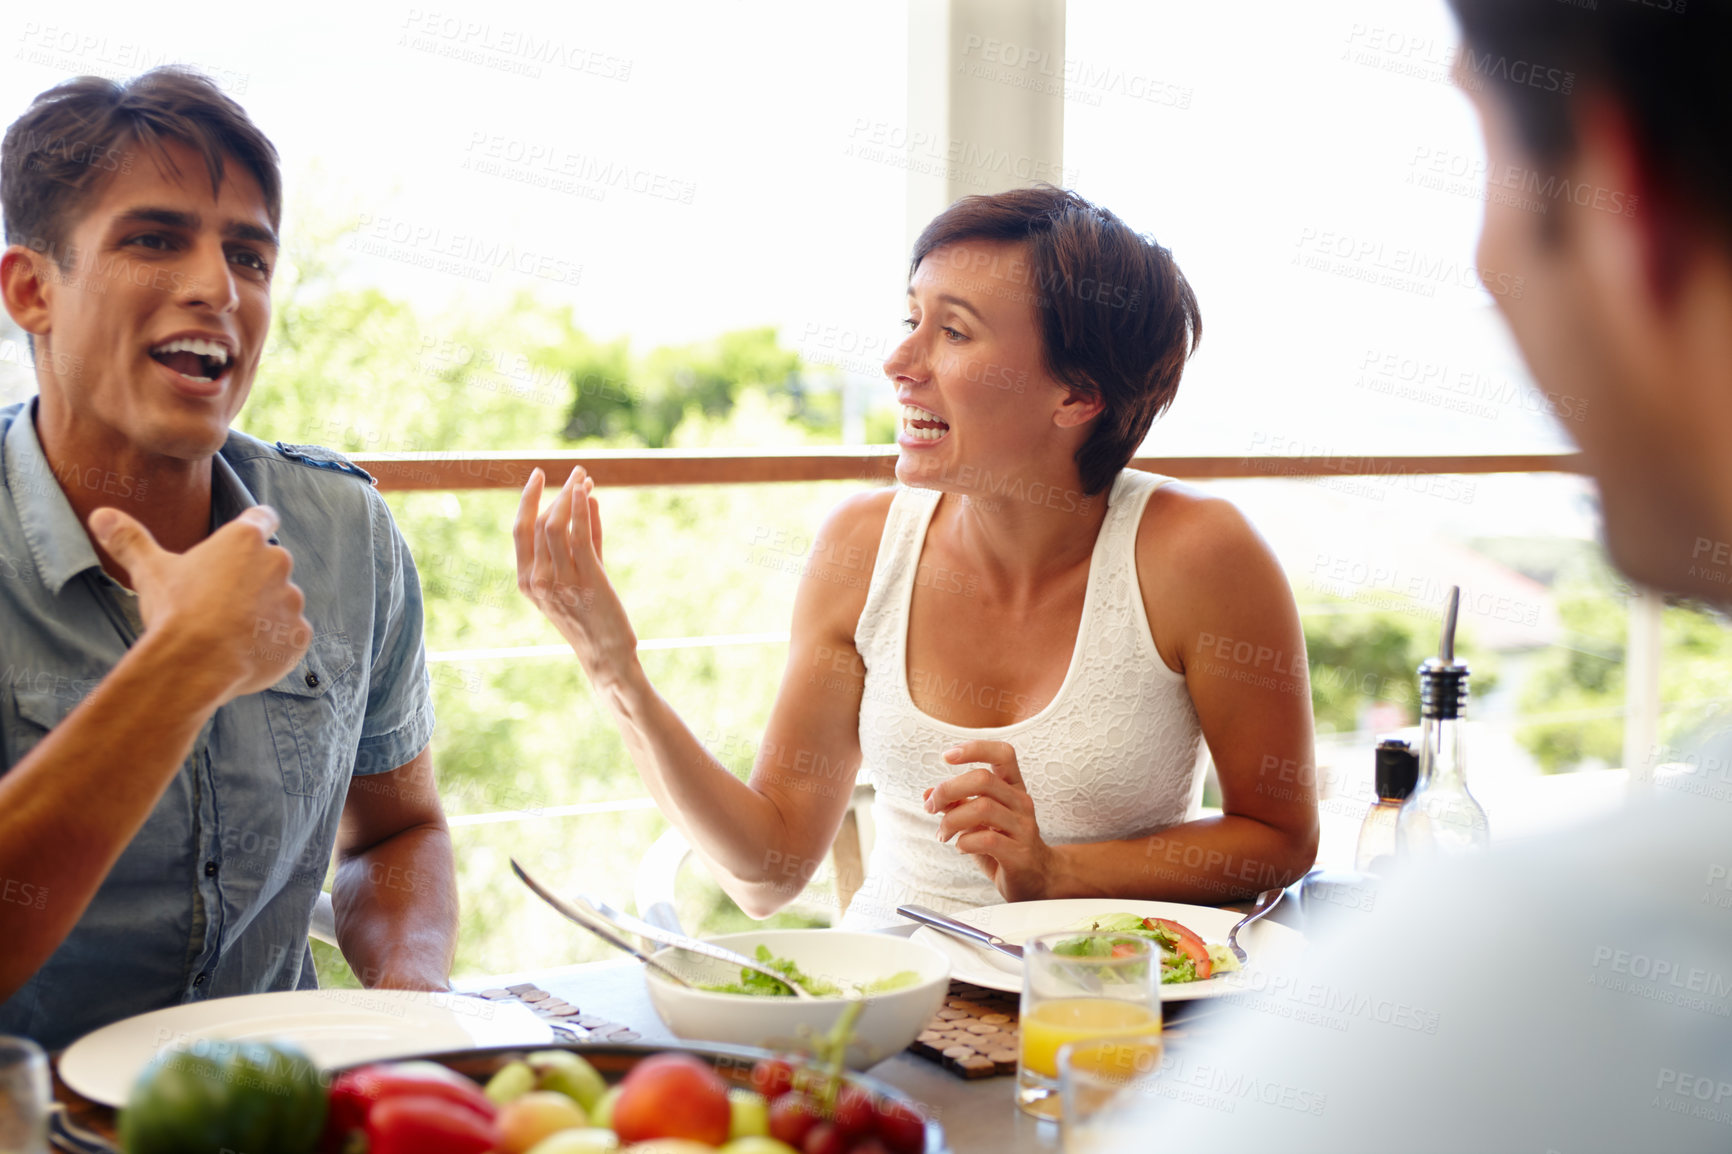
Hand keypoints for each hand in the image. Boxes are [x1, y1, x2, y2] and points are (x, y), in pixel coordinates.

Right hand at [88, 505, 308, 703]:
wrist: (196, 664)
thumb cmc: (175, 611)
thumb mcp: (149, 571)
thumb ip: (130, 540)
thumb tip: (101, 515)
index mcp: (245, 540)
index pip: (263, 518)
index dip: (257, 525)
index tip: (253, 531)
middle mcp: (277, 564)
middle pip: (270, 566)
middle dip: (252, 580)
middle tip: (221, 602)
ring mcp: (292, 601)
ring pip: (282, 602)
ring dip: (264, 612)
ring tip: (229, 632)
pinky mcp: (299, 635)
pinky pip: (289, 636)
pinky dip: (274, 643)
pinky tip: (245, 653)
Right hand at [512, 466, 637, 680]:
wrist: (607, 654)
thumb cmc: (593, 616)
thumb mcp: (581, 575)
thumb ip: (584, 538)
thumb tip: (587, 498)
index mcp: (526, 582)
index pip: (520, 531)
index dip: (528, 499)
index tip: (539, 476)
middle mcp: (537, 581)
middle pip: (539, 523)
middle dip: (556, 492)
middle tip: (576, 472)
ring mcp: (560, 582)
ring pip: (557, 525)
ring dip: (571, 495)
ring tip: (584, 477)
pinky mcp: (587, 581)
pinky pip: (579, 536)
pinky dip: (581, 508)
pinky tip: (587, 491)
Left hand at [924, 740, 1052, 901]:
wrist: (1035, 878)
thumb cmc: (1003, 844)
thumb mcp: (976, 821)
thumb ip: (956, 805)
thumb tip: (927, 794)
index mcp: (1013, 788)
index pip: (1003, 753)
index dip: (975, 748)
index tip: (946, 756)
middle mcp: (1021, 802)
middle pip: (983, 779)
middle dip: (948, 790)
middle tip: (931, 807)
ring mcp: (1024, 827)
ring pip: (982, 808)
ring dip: (951, 821)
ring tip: (943, 834)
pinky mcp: (1020, 853)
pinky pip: (987, 840)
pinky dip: (965, 842)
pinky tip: (961, 847)